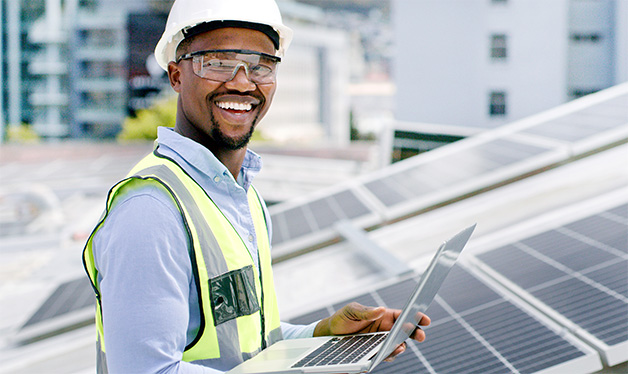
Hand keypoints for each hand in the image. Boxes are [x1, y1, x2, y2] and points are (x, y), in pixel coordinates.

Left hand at [313, 302, 430, 361]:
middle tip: (420, 336)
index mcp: (383, 315)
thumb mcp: (352, 310)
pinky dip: (391, 355)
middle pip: (405, 331)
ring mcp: (381, 341)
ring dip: (402, 346)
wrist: (330, 334)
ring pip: (398, 344)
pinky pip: (387, 355)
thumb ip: (366, 311)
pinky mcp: (375, 352)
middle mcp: (385, 328)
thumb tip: (381, 310)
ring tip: (399, 346)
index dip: (416, 316)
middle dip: (415, 333)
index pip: (403, 315)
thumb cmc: (343, 318)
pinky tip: (390, 353)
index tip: (425, 319)